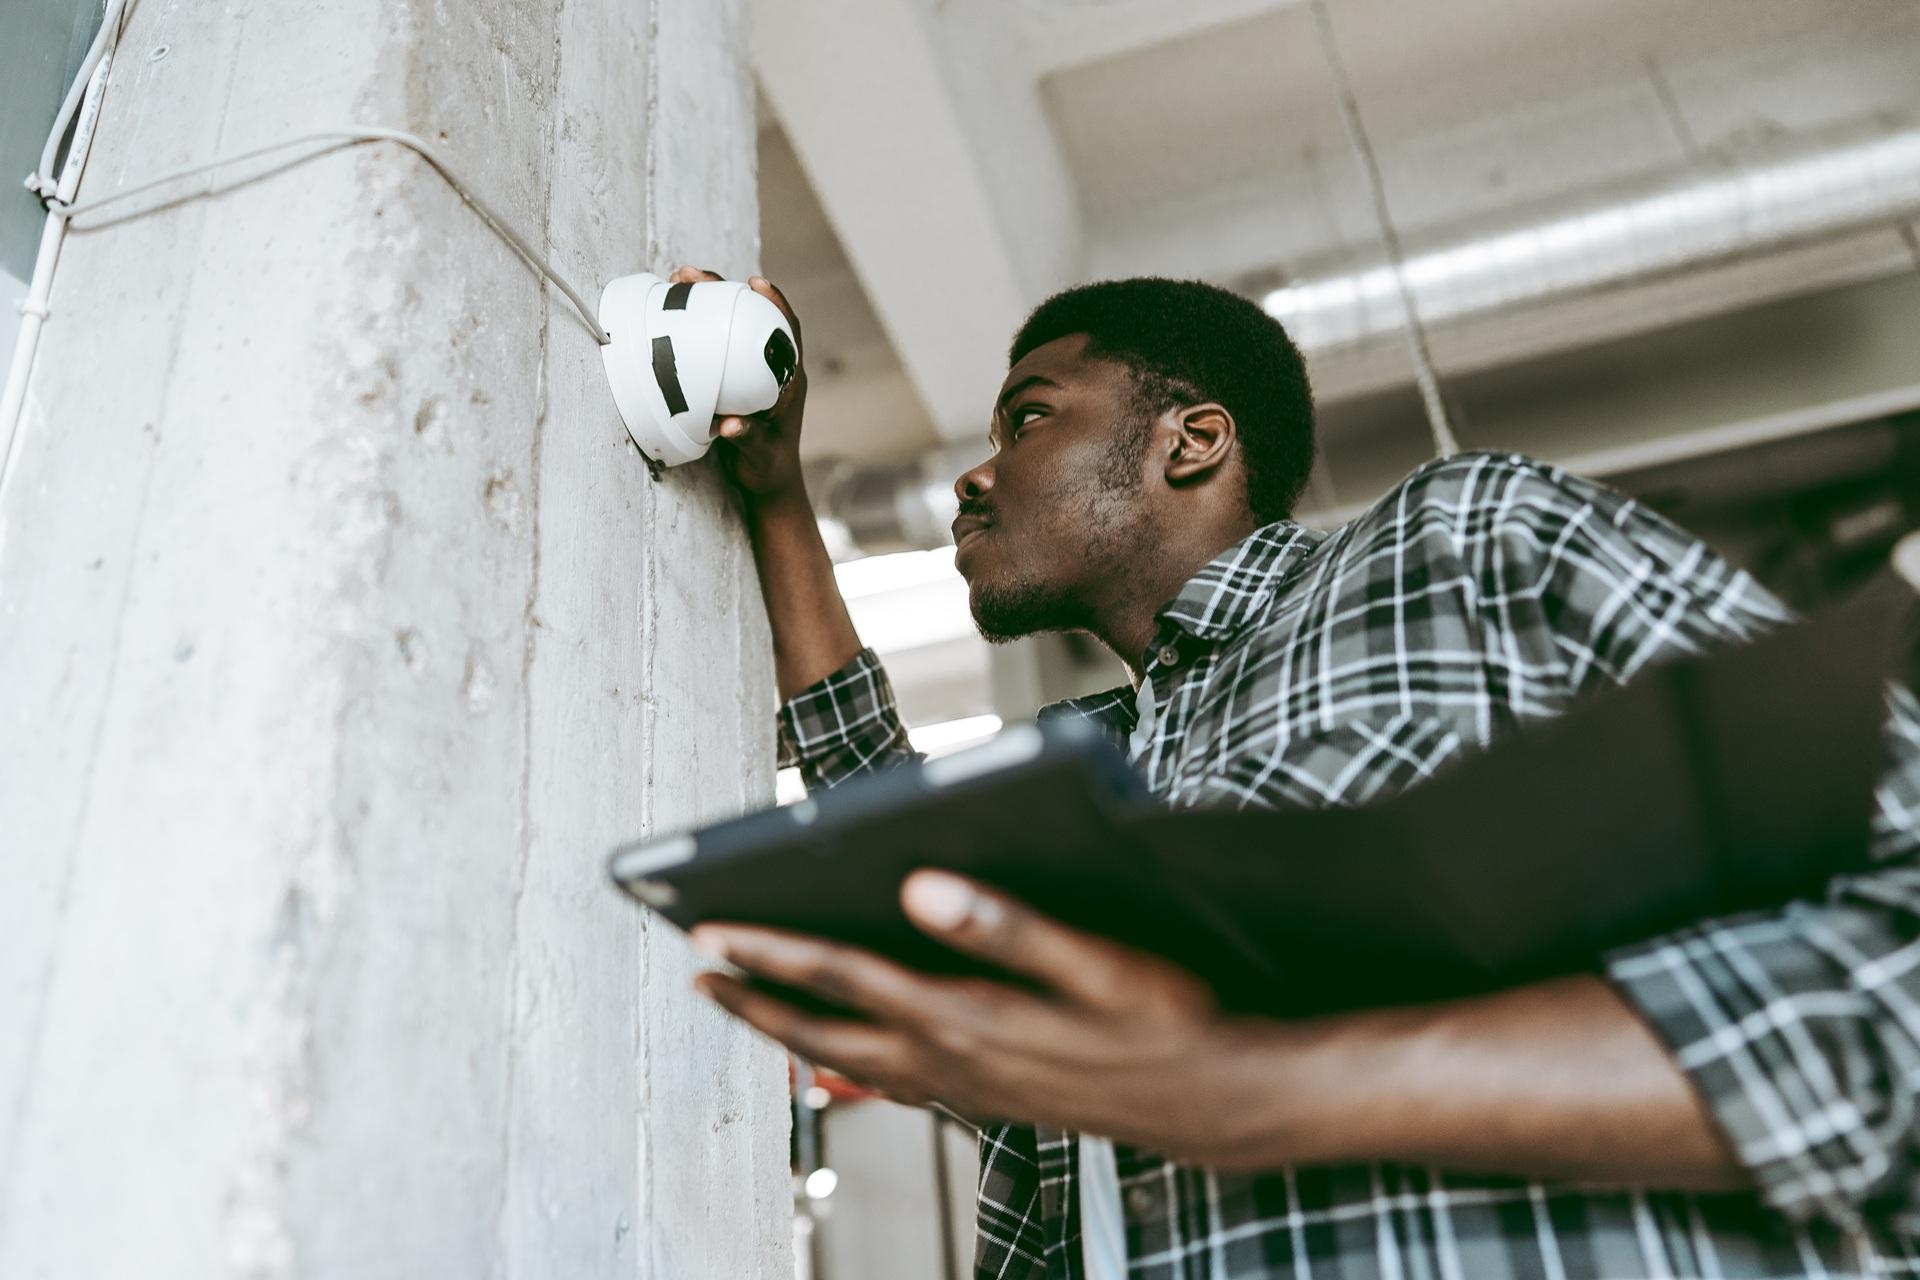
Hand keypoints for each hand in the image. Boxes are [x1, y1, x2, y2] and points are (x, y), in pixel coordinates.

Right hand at [667, 266, 808, 501]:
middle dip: (725, 291)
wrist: (765, 481)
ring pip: (732, 326)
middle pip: (753, 317)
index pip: (788, 331)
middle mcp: (771, 369)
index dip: (775, 302)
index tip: (754, 283)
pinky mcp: (732, 380)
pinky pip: (716, 346)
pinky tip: (673, 317)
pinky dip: (697, 328)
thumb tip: (729, 425)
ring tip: (676, 282)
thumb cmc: (769, 468)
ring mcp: (750, 372)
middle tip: (692, 276)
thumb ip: (748, 439)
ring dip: (707, 302)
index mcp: (788, 381)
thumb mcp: (760, 455)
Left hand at [691, 870, 1278, 1164]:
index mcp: (970, 1017)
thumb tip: (922, 887)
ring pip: (853, 1061)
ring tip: (749, 1007)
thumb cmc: (1168, 1022)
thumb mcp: (1099, 963)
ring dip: (792, 1032)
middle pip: (829, 1029)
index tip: (711, 931)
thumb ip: (1008, 924)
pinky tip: (845, 1055)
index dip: (773, 952)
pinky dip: (850, 1064)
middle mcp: (955, 1060)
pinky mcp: (990, 1099)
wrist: (1219, 1102)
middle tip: (698, 976)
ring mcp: (969, 1087)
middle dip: (757, 1000)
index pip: (847, 977)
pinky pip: (895, 1083)